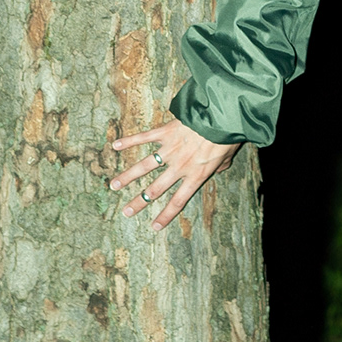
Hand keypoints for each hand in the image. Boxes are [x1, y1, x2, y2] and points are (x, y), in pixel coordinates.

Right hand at [110, 117, 236, 229]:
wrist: (222, 115)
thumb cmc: (228, 136)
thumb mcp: (228, 157)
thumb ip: (220, 167)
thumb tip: (219, 170)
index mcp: (196, 175)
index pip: (178, 201)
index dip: (165, 215)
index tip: (153, 227)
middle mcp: (180, 166)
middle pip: (155, 189)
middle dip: (139, 202)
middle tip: (126, 212)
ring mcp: (171, 149)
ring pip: (144, 166)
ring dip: (127, 177)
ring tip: (114, 186)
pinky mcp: (166, 132)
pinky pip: (144, 137)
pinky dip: (129, 141)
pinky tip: (115, 146)